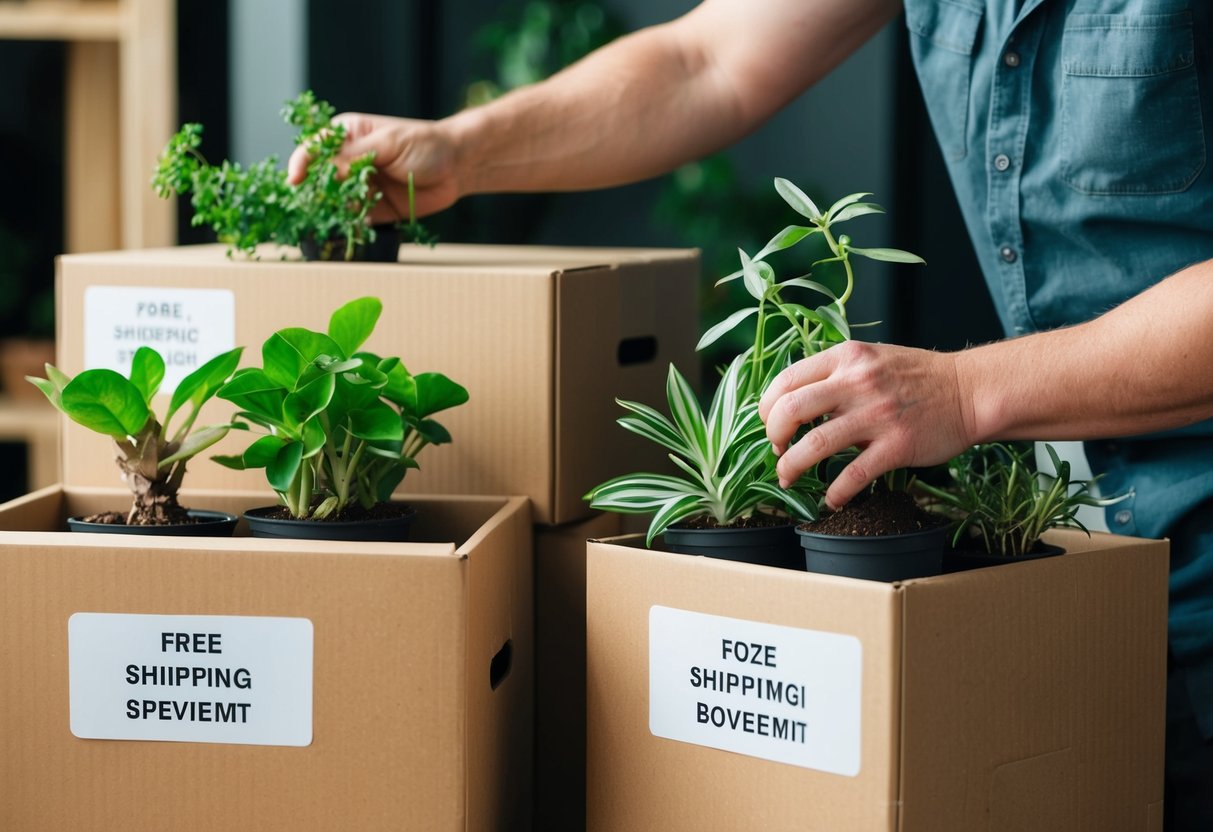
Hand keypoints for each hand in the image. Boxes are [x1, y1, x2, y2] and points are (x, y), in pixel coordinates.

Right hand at [286, 113, 459, 223]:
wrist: (456, 167)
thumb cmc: (424, 144)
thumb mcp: (388, 144)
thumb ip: (356, 156)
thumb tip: (326, 169)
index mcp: (347, 136)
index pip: (313, 148)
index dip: (300, 163)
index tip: (295, 181)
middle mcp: (348, 161)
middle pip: (318, 178)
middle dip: (313, 193)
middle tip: (312, 206)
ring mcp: (359, 186)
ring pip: (334, 202)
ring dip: (331, 212)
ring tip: (331, 220)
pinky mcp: (372, 209)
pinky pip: (354, 219)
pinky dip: (350, 225)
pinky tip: (350, 229)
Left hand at [758, 341, 976, 508]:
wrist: (970, 391)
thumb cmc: (916, 378)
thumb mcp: (870, 359)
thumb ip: (834, 375)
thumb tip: (792, 403)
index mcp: (847, 358)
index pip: (787, 380)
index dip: (768, 406)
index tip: (770, 423)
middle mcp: (858, 382)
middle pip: (792, 410)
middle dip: (773, 436)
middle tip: (777, 450)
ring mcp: (877, 415)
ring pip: (815, 445)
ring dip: (793, 467)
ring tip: (787, 477)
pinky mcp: (897, 445)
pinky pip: (853, 475)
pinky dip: (835, 492)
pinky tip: (830, 499)